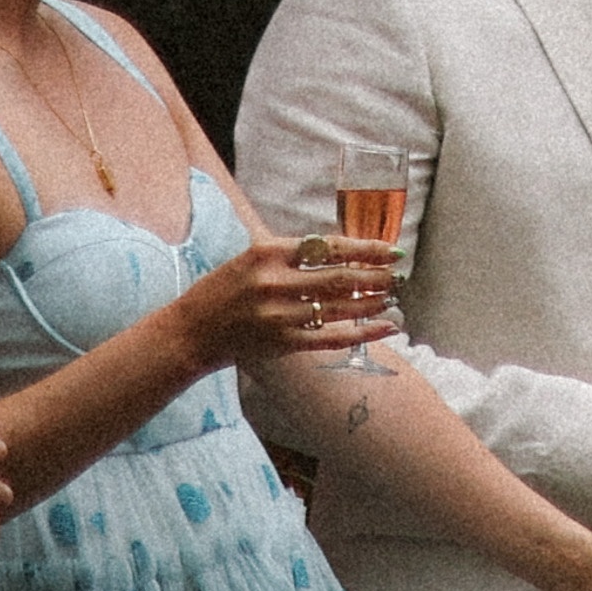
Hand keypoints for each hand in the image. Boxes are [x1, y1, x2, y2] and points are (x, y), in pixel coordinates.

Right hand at [165, 234, 396, 370]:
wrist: (193, 330)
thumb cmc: (225, 289)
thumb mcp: (253, 258)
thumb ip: (293, 253)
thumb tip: (344, 250)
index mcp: (268, 254)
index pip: (329, 247)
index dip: (366, 249)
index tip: (391, 251)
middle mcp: (275, 283)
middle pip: (340, 277)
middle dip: (377, 276)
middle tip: (398, 276)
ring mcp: (280, 316)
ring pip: (342, 307)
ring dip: (375, 302)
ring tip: (394, 296)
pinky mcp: (284, 342)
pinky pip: (334, 337)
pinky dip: (365, 332)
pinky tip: (388, 326)